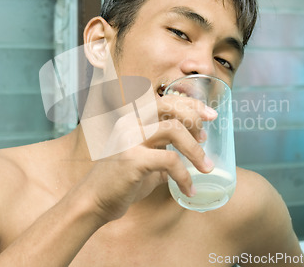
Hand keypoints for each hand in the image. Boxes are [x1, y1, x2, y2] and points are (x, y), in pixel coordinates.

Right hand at [79, 94, 216, 221]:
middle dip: (195, 117)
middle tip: (207, 136)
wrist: (94, 202)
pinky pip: (170, 160)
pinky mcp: (133, 159)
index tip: (209, 115)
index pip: (165, 101)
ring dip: (195, 150)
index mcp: (132, 120)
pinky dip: (184, 175)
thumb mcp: (144, 160)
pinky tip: (188, 188)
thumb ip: (162, 152)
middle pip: (169, 106)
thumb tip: (188, 154)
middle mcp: (129, 123)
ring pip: (173, 130)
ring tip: (206, 167)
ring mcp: (129, 139)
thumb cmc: (120, 182)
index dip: (190, 104)